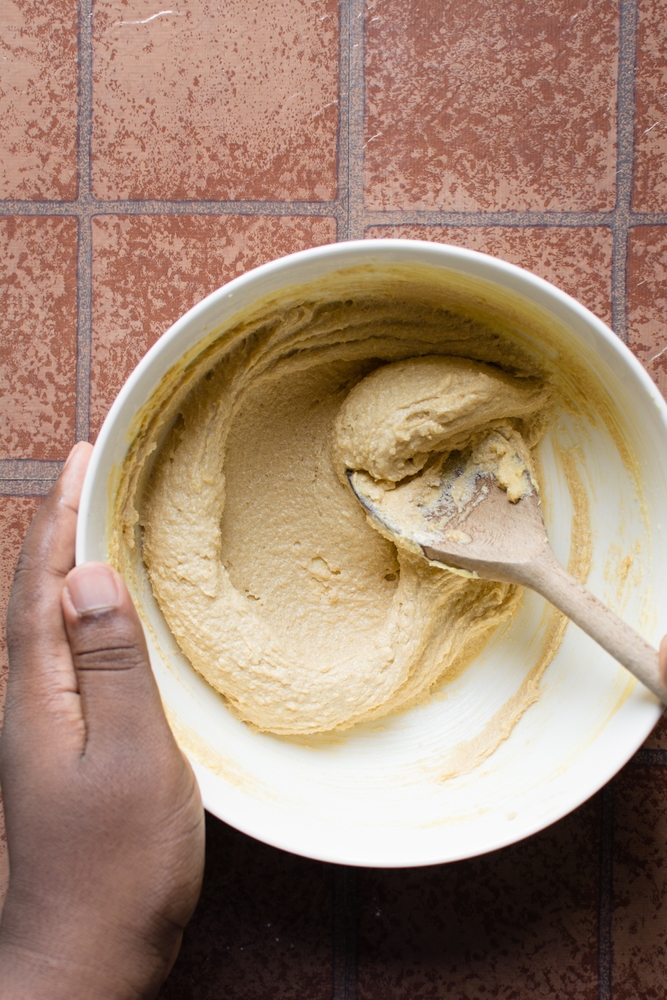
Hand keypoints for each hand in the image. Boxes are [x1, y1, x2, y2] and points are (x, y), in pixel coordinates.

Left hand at [0, 442, 204, 999]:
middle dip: (58, 523)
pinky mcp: (61, 744)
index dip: (60, 515)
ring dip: (66, 560)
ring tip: (98, 517)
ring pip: (46, 618)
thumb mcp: (131, 759)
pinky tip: (106, 610)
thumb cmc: (115, 867)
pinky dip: (81, 608)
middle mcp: (27, 700)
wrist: (84, 959)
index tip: (84, 455)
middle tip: (91, 468)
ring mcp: (41, 725)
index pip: (39, 582)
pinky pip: (66, 650)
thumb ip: (112, 665)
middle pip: (32, 591)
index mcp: (37, 692)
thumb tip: (88, 575)